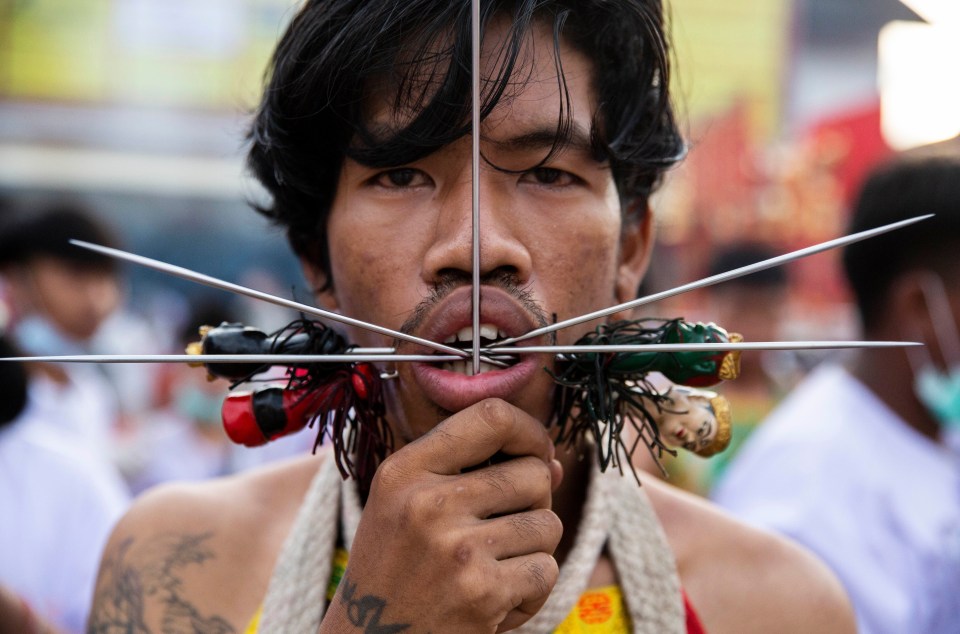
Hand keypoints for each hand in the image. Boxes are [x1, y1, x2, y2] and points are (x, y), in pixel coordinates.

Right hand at [323, 398, 563, 632]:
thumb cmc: (395, 572)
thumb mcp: (409, 506)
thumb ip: (475, 475)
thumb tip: (554, 465)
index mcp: (404, 471)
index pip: (491, 416)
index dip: (529, 430)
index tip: (536, 452)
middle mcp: (427, 504)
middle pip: (534, 473)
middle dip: (534, 501)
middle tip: (502, 530)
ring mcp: (456, 549)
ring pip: (548, 524)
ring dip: (532, 550)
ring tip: (492, 569)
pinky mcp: (482, 593)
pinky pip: (546, 571)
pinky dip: (531, 592)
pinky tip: (495, 601)